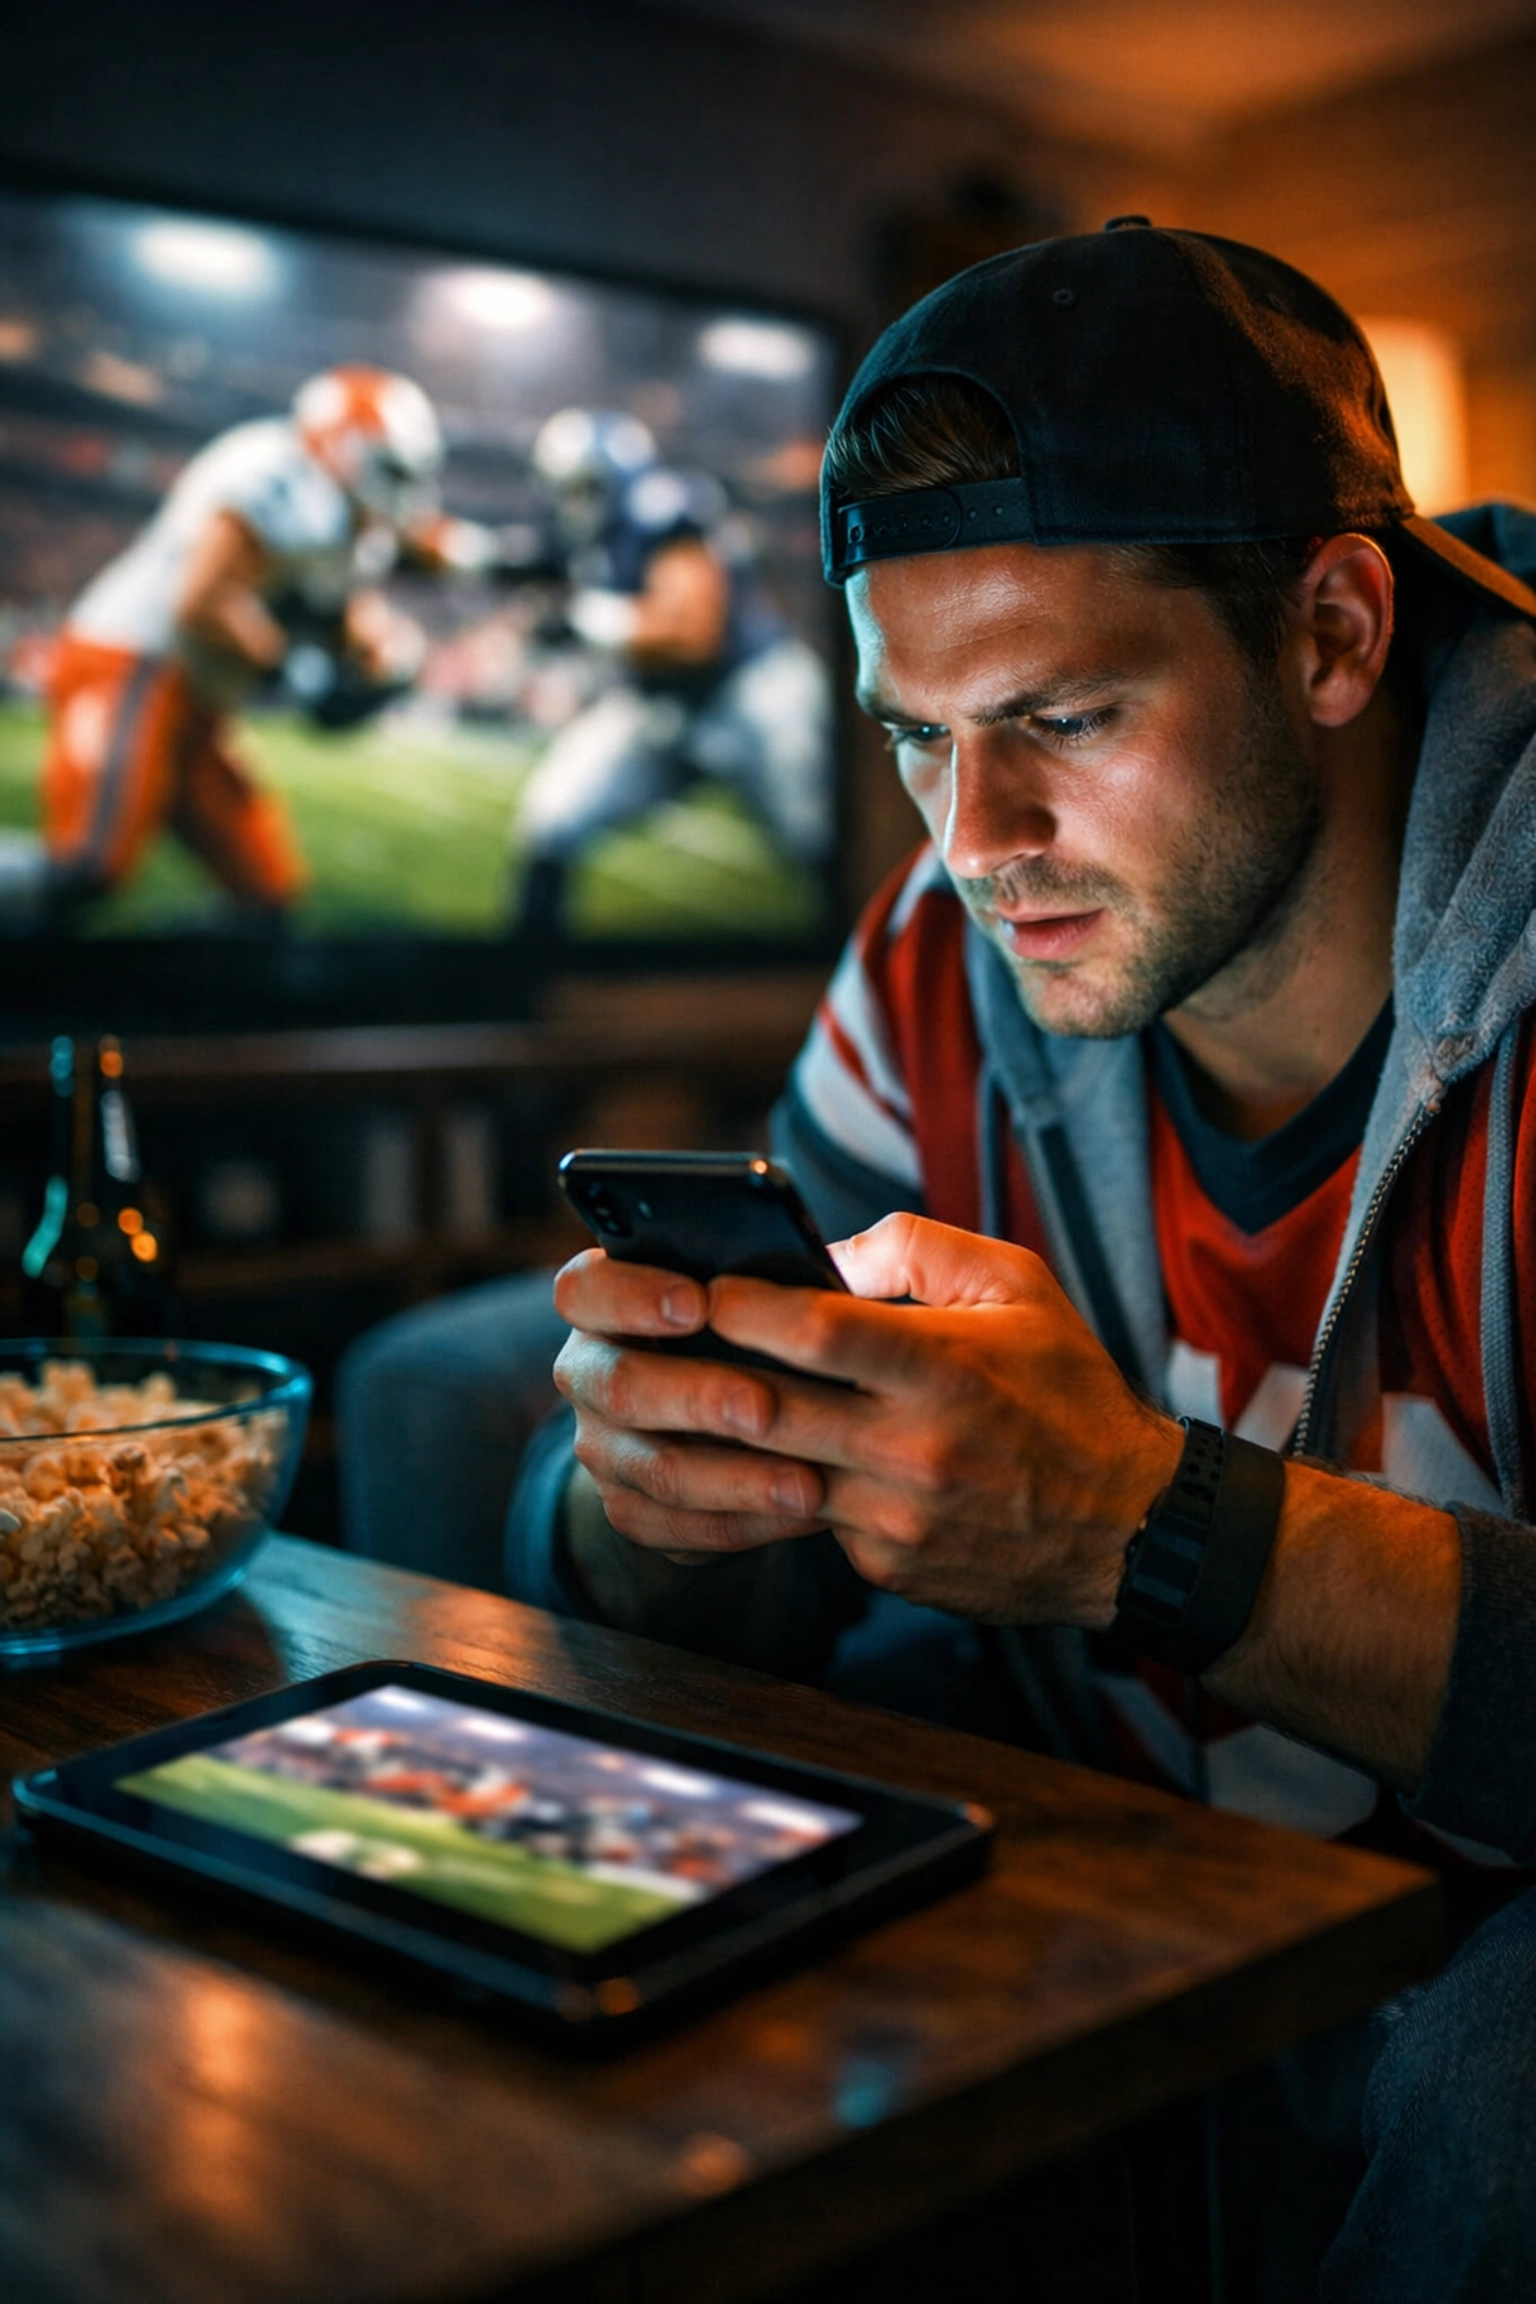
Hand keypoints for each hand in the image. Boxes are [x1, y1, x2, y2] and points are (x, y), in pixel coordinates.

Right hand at [552, 1250, 829, 1560]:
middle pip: (618, 1386)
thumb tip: (840, 1269)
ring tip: (810, 1483)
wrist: (740, 1405)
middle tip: (766, 1408)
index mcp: (606, 1301)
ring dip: (736, 1478)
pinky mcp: (634, 1510)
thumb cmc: (763, 1324)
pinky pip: (680, 1529)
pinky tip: (810, 1512)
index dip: (631, 1295)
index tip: (701, 1302)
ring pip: (656, 1471)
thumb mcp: (767, 1284)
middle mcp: (590, 1374)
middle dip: (698, 1396)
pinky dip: (747, 1523)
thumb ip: (781, 1269)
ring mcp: (605, 1448)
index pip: (583, 1289)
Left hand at [554, 1215, 1180, 1623]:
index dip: (739, 1303)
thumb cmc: (1069, 1389)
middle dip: (701, 1371)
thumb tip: (823, 1255)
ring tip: (690, 1398)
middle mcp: (914, 1446)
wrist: (1128, 1527)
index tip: (700, 1285)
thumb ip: (917, 1248)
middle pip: (766, 1406)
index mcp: (944, 1366)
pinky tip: (766, 1456)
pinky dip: (783, 1484)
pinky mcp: (887, 1566)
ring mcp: (895, 1516)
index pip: (812, 1329)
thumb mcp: (1017, 1287)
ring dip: (725, 1437)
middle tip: (660, 1342)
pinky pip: (810, 1518)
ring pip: (772, 1471)